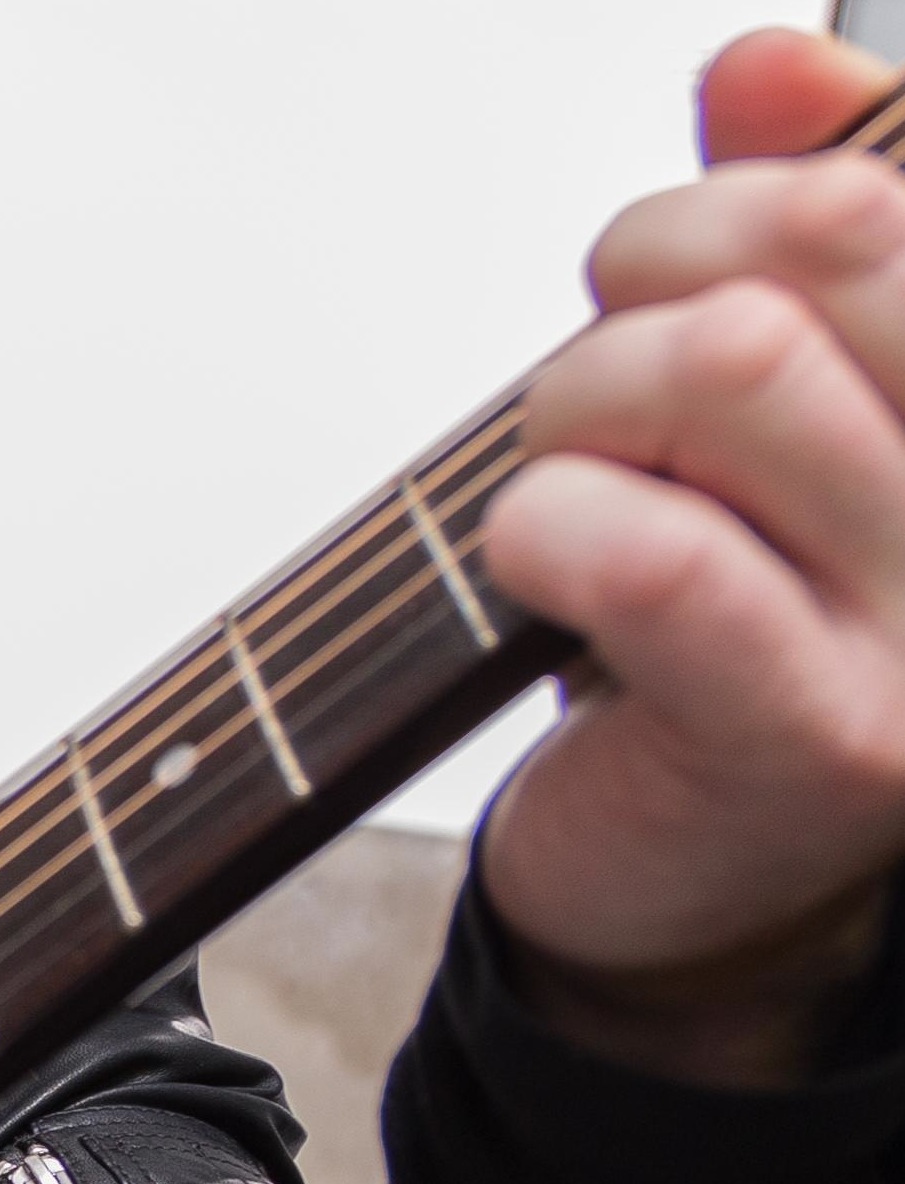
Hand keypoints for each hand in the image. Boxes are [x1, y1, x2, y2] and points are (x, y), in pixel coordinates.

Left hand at [483, 31, 904, 1086]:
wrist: (693, 878)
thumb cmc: (716, 613)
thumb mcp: (758, 389)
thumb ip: (779, 205)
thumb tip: (761, 64)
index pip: (897, 181)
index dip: (753, 182)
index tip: (677, 266)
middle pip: (825, 237)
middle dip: (645, 273)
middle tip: (594, 385)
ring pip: (725, 365)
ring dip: (576, 405)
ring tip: (569, 486)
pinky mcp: (826, 736)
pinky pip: (656, 553)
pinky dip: (544, 526)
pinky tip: (539, 570)